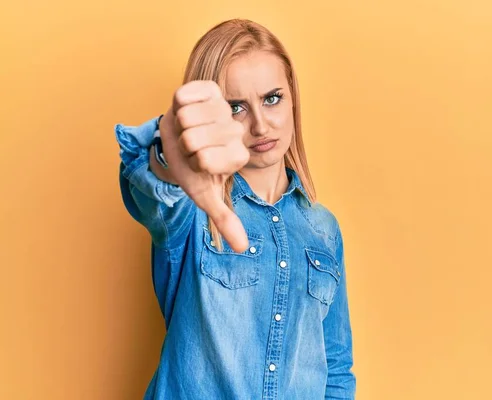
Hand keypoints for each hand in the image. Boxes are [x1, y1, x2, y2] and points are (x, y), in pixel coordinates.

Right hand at [159, 80, 249, 252]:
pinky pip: (184, 94)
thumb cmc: (191, 169)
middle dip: (183, 145)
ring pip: (187, 117)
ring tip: (188, 130)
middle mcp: (235, 130)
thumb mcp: (205, 195)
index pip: (204, 159)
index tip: (199, 162)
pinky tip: (187, 110)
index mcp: (237, 155)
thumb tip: (242, 248)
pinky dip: (178, 105)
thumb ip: (224, 220)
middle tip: (191, 146)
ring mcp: (224, 108)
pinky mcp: (210, 89)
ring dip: (179, 126)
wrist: (178, 140)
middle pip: (193, 138)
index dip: (191, 162)